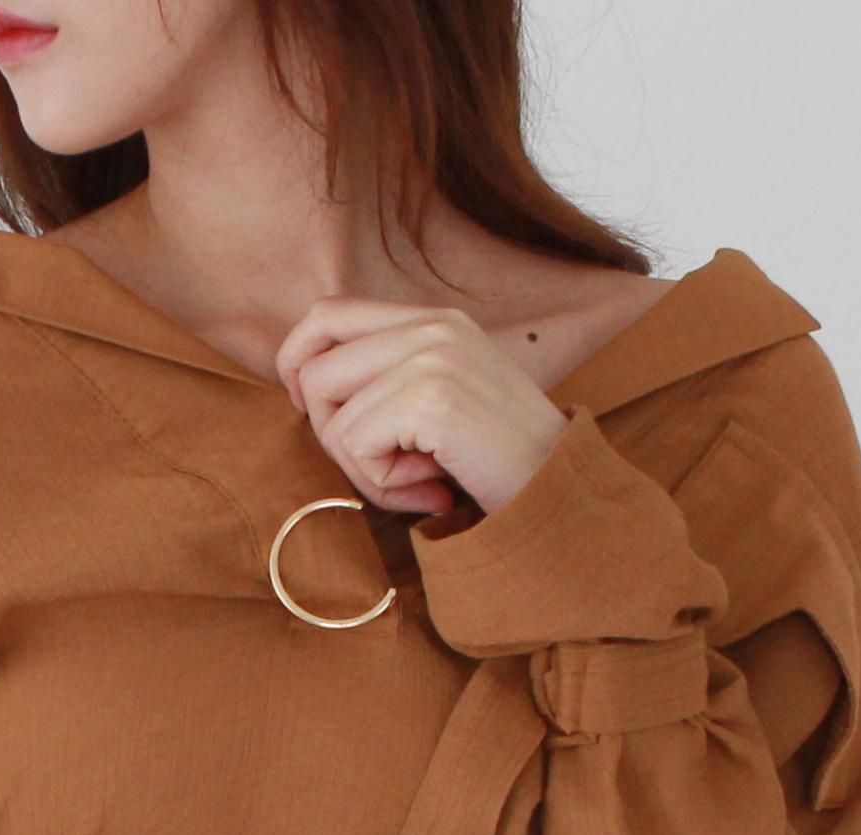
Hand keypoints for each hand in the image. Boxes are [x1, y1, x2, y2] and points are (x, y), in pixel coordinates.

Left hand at [275, 296, 566, 520]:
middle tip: (379, 466)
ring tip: (417, 481)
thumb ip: (388, 381)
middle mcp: (432, 327)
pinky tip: (429, 488)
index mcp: (434, 320)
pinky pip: (355, 444)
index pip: (327, 313)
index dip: (298, 362)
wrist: (562, 495)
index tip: (312, 410)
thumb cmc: (499, 463)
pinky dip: (381, 483)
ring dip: (362, 468)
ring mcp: (432, 358)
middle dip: (330, 433)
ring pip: (330, 414)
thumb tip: (305, 385)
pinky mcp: (431, 398)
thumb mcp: (444, 402)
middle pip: (316, 367)